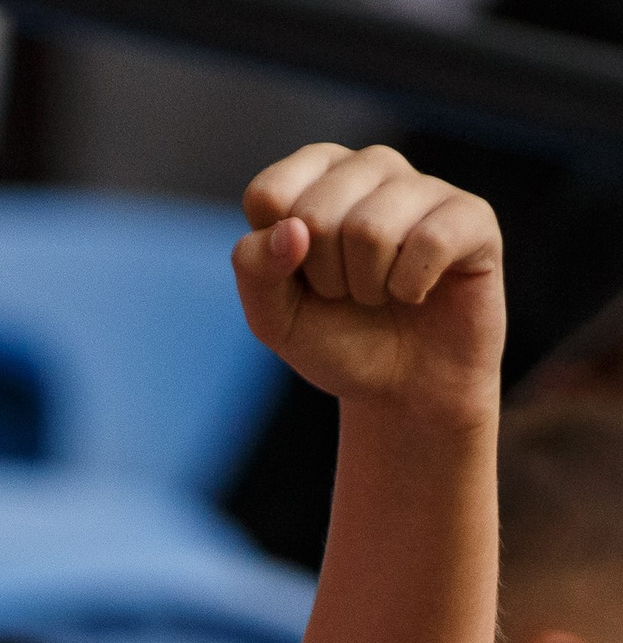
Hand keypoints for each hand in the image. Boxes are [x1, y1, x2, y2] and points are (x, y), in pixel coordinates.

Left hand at [234, 144, 502, 428]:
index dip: (275, 257)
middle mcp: (369, 168)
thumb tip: (291, 229)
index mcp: (314, 178)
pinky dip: (411, 288)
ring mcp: (423, 186)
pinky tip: (418, 293)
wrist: (402, 389)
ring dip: (367, 287)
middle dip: (324, 278)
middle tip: (347, 293)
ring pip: (371, 229)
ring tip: (381, 294)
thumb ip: (255, 270)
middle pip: (316, 215)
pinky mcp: (472, 215)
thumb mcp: (274, 318)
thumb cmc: (336, 340)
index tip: (300, 278)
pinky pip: (429, 242)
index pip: (268, 192)